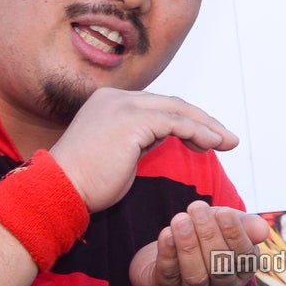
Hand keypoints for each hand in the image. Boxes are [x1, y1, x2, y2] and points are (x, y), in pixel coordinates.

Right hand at [49, 87, 237, 212]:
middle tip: (225, 137)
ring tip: (226, 142)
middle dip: (202, 119)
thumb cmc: (85, 179)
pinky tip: (211, 145)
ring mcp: (122, 106)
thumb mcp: (116, 150)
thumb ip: (138, 137)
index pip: (156, 104)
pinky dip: (197, 132)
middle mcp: (115, 97)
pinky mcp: (131, 121)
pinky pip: (174, 122)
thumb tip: (162, 136)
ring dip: (206, 126)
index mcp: (109, 101)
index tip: (206, 136)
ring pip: (176, 109)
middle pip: (170, 102)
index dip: (185, 119)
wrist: (60, 189)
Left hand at [129, 201, 269, 285]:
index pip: (244, 258)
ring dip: (188, 245)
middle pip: (219, 268)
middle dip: (209, 235)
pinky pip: (169, 274)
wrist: (174, 237)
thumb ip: (246, 224)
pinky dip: (168, 253)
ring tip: (181, 219)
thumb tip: (263, 229)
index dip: (235, 236)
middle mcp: (220, 284)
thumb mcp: (227, 222)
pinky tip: (167, 233)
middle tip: (198, 208)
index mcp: (240, 270)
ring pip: (195, 275)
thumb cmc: (207, 230)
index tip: (224, 212)